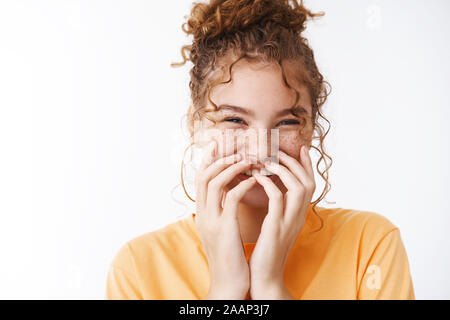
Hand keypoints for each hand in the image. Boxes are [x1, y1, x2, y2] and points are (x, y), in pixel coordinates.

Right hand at [195, 140, 255, 299]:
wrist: (229, 284)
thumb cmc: (230, 257)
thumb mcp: (223, 230)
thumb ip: (222, 211)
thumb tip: (230, 193)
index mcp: (202, 214)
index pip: (200, 179)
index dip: (208, 160)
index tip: (218, 144)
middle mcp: (202, 214)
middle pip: (202, 175)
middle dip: (217, 156)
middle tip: (235, 145)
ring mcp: (211, 221)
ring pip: (214, 182)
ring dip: (231, 166)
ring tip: (248, 158)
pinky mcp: (224, 228)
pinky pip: (231, 198)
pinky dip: (242, 184)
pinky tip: (255, 179)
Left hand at [249, 145, 315, 299]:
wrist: (264, 277)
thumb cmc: (266, 250)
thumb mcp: (276, 226)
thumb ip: (279, 208)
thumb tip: (273, 188)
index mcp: (299, 215)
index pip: (310, 184)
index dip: (307, 165)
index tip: (299, 148)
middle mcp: (299, 217)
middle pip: (308, 182)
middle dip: (295, 162)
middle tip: (279, 151)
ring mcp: (290, 222)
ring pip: (298, 187)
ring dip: (283, 170)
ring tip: (267, 160)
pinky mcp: (276, 228)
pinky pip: (277, 199)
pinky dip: (269, 184)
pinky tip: (257, 177)